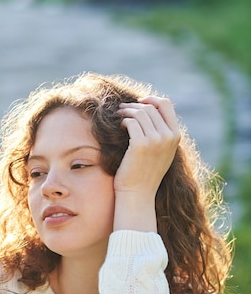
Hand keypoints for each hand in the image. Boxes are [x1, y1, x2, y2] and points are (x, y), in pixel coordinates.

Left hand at [113, 96, 180, 231]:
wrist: (138, 194)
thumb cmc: (145, 174)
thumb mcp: (160, 152)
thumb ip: (161, 133)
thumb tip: (150, 111)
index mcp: (175, 136)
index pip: (166, 104)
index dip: (151, 99)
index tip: (138, 102)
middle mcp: (168, 136)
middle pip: (150, 107)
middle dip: (134, 105)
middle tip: (121, 109)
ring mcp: (156, 140)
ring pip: (139, 113)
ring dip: (126, 112)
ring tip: (118, 116)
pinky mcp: (141, 144)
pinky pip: (131, 122)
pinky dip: (123, 121)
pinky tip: (118, 126)